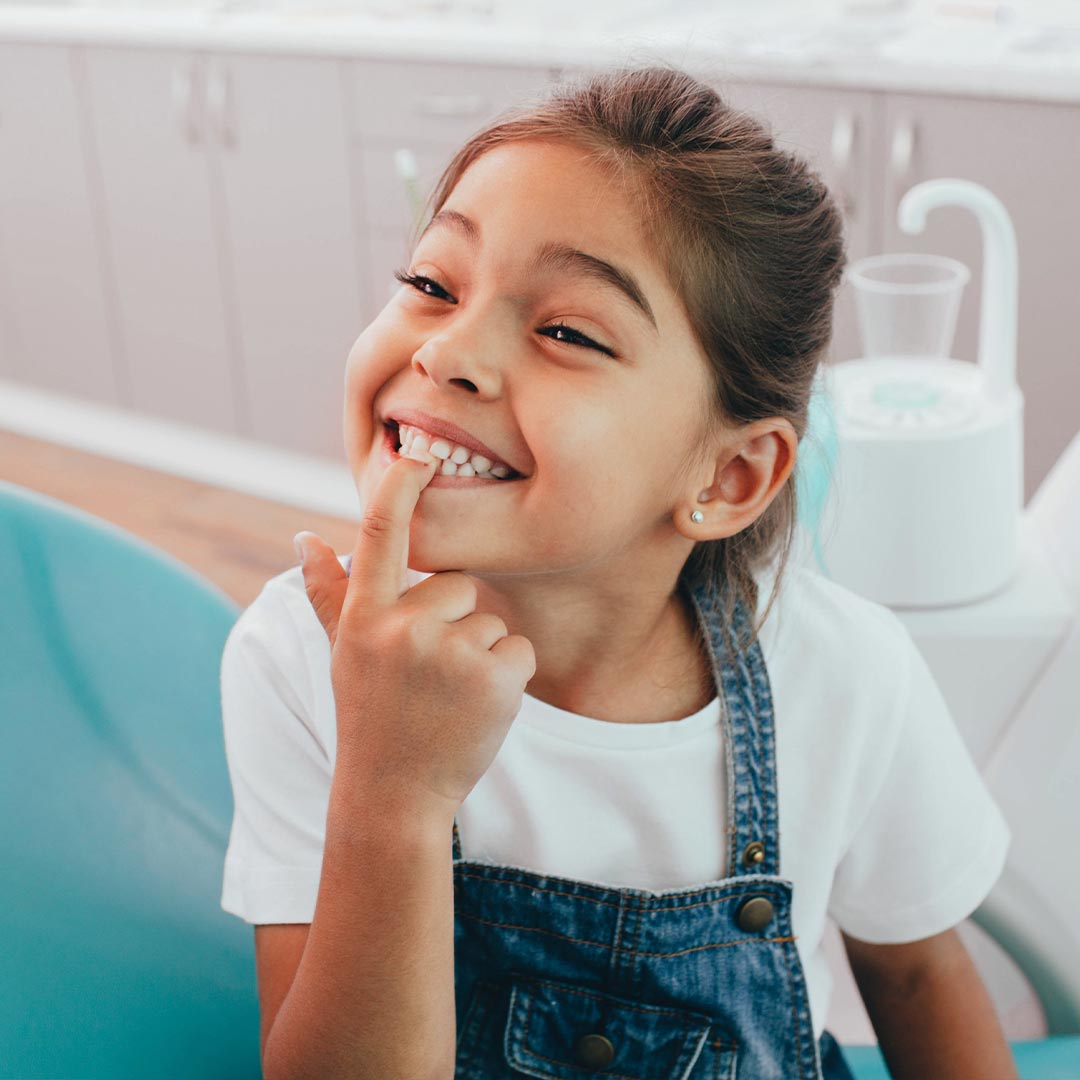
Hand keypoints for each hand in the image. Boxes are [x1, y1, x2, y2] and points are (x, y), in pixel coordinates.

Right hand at [294, 452, 535, 815]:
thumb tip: (304, 537)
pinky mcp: (494, 678)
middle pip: (458, 583)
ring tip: (448, 696)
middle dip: (454, 621)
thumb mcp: (342, 653)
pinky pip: (519, 648)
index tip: (417, 450)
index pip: (379, 534)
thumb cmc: (370, 715)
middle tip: (429, 674)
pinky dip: (508, 676)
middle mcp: (403, 628)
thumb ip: (329, 593)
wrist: (394, 795)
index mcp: (364, 617)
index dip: (400, 486)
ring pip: (490, 619)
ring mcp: (449, 653)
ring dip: (480, 653)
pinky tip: (477, 708)